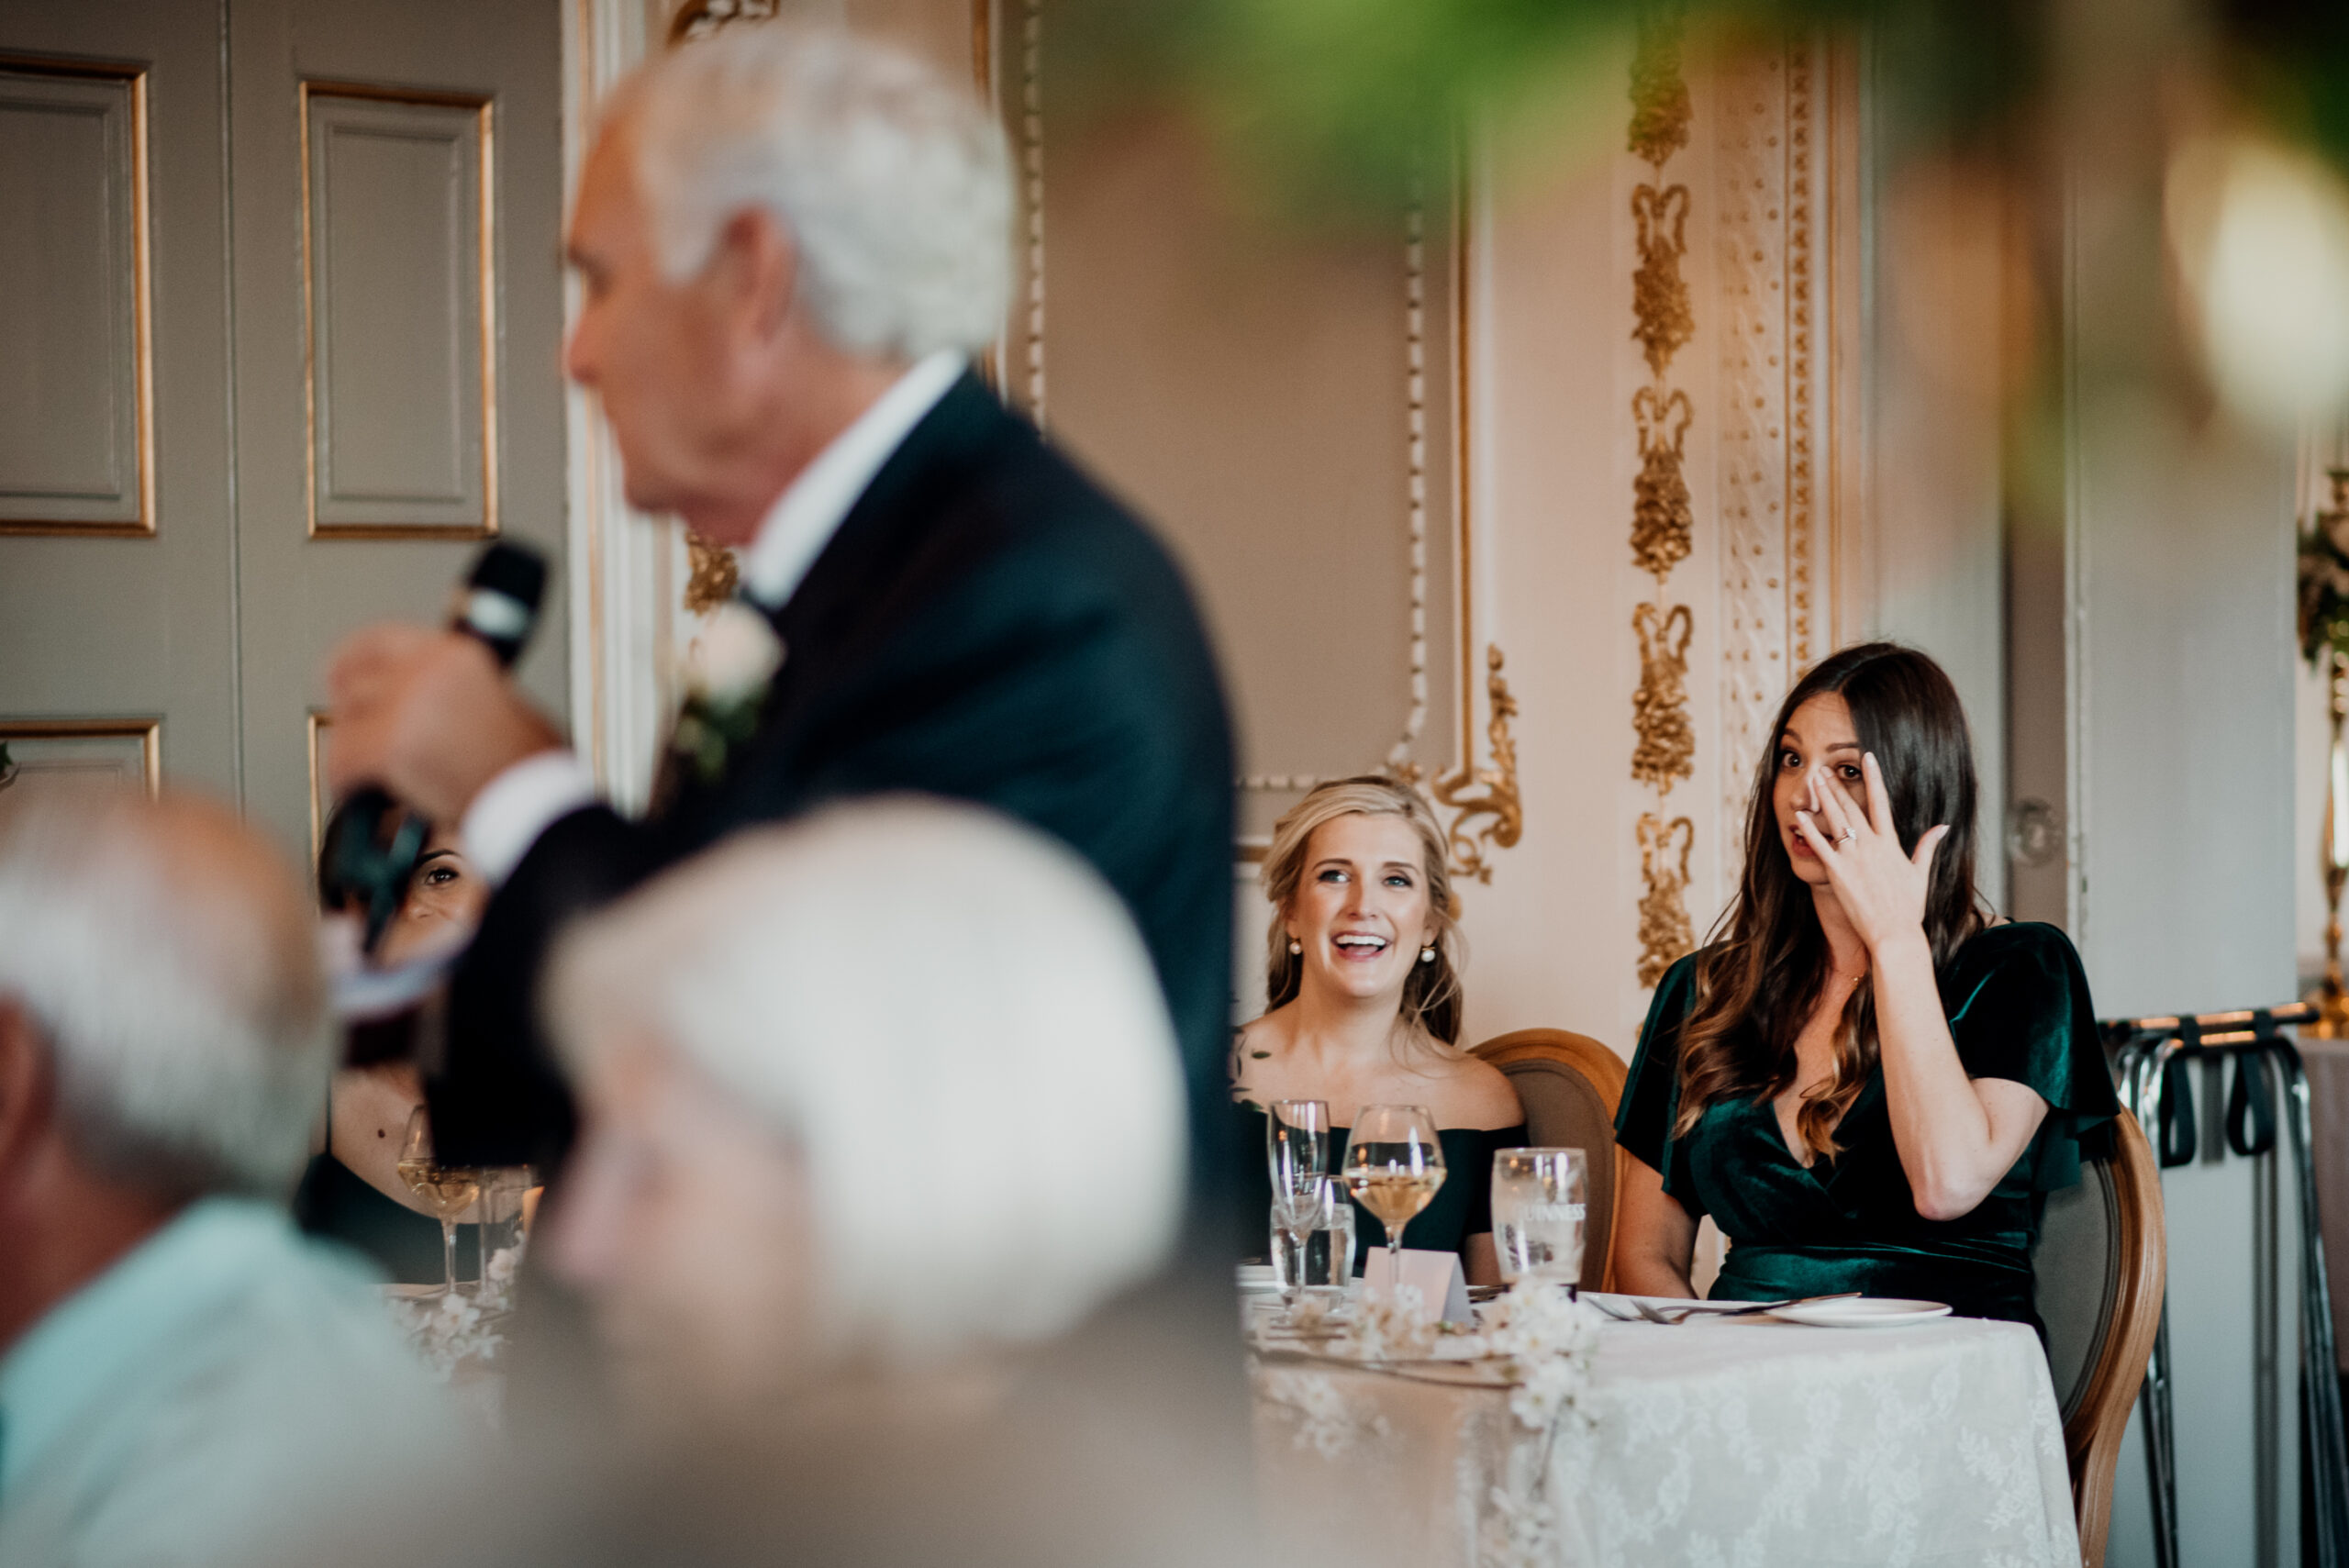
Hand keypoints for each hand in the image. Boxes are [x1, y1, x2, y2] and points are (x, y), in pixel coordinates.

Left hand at [325, 624, 561, 823]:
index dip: (350, 660)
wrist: (532, 799)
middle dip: (351, 712)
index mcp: (453, 653)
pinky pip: (344, 761)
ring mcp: (406, 706)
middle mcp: (426, 671)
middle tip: (353, 733)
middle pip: (353, 681)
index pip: (377, 641)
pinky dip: (349, 783)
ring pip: (346, 723)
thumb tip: (411, 695)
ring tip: (374, 773)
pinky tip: (366, 793)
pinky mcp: (391, 745)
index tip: (339, 675)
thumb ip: (450, 687)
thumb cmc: (525, 761)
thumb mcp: (496, 698)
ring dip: (354, 751)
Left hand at [1791, 752, 1948, 955]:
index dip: (1874, 777)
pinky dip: (1809, 829)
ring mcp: (1853, 857)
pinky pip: (1820, 846)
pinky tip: (1799, 814)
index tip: (1867, 758)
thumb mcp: (1920, 874)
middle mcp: (1871, 845)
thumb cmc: (1907, 908)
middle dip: (1837, 785)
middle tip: (1825, 768)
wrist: (1893, 933)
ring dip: (1823, 798)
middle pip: (1852, 807)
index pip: (1881, 802)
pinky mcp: (1837, 872)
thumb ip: (1927, 847)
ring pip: (1835, 820)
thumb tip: (1943, 827)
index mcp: (1891, 843)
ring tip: (1813, 780)